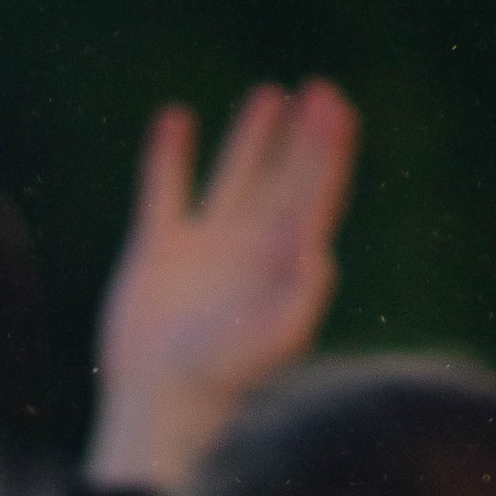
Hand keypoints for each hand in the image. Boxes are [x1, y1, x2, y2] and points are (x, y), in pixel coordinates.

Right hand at [86, 80, 360, 492]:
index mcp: (282, 267)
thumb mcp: (272, 341)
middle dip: (304, 138)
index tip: (337, 108)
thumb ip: (303, 299)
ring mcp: (205, 250)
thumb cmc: (222, 380)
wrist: (160, 403)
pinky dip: (169, 158)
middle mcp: (250, 253)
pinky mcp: (159, 252)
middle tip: (321, 91)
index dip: (329, 153)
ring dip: (254, 140)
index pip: (314, 197)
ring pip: (235, 180)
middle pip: (285, 181)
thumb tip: (323, 253)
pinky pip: (165, 192)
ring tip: (272, 97)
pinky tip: (175, 120)